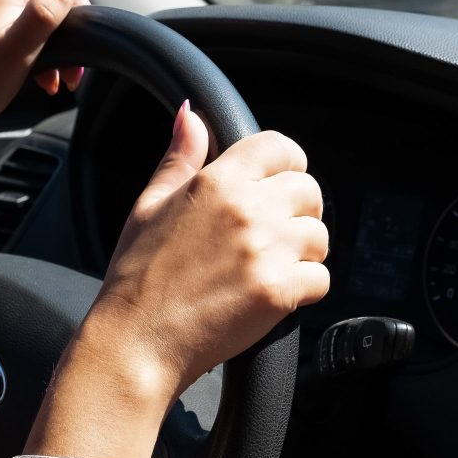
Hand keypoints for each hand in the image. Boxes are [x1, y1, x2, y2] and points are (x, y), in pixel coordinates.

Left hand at [0, 0, 88, 136]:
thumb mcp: (21, 49)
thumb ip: (48, 10)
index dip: (77, 22)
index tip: (75, 61)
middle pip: (38, 6)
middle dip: (56, 40)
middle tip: (60, 80)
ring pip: (16, 18)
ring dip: (34, 47)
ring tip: (38, 81)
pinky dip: (8, 47)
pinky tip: (6, 71)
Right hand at [79, 104, 330, 412]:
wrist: (137, 342)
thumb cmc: (138, 278)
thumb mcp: (149, 205)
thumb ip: (180, 157)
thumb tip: (191, 115)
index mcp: (217, 181)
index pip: (282, 148)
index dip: (286, 165)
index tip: (278, 184)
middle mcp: (248, 210)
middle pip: (310, 190)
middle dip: (298, 210)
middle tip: (272, 234)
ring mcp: (267, 251)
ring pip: (319, 236)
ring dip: (303, 251)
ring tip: (269, 266)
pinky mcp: (279, 292)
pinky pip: (320, 279)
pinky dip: (304, 288)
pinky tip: (273, 293)